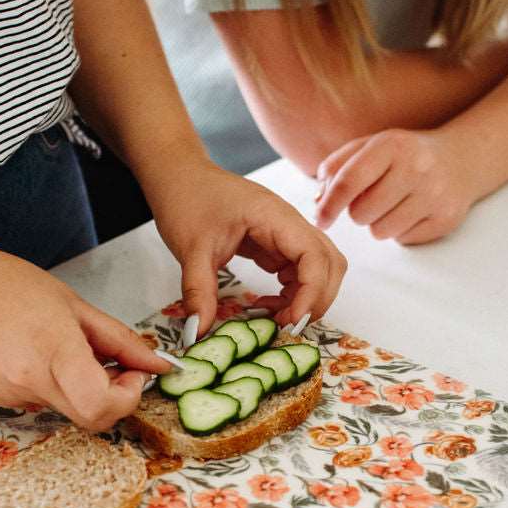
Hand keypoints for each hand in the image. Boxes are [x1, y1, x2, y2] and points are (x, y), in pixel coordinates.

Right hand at [0, 240, 168, 428]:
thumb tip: (155, 362)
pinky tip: (37, 350)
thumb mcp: (71, 302)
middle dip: (114, 397)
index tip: (134, 372)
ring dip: (83, 386)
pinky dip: (55, 382)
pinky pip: (43, 399)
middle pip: (91, 418)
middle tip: (115, 366)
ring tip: (64, 343)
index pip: (102, 406)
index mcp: (53, 350)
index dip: (129, 396)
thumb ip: (118, 339)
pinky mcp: (0, 399)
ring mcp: (13, 395)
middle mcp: (31, 381)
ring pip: (68, 408)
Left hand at [147, 161, 346, 333]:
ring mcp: (285, 233)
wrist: (178, 176)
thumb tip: (201, 332)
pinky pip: (299, 271)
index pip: (315, 256)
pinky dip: (292, 293)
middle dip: (316, 300)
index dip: (311, 292)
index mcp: (274, 216)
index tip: (290, 321)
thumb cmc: (187, 199)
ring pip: (319, 268)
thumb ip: (199, 291)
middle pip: (329, 263)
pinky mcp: (276, 243)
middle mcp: (289, 223)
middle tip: (287, 327)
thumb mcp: (190, 249)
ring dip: (307, 297)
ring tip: (276, 318)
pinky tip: (267, 304)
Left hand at [314, 127, 476, 244]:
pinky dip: (401, 230)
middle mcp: (416, 168)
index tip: (320, 219)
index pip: (349, 181)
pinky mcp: (445, 218)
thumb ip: (338, 166)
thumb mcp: (372, 146)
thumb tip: (318, 200)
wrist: (462, 159)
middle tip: (373, 199)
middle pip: (361, 213)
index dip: (329, 204)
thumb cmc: (405, 155)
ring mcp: (434, 195)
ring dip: (379, 223)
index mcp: (391, 145)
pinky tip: (413, 211)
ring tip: (393, 204)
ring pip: (380, 231)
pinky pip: (403, 240)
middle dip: (358, 212)